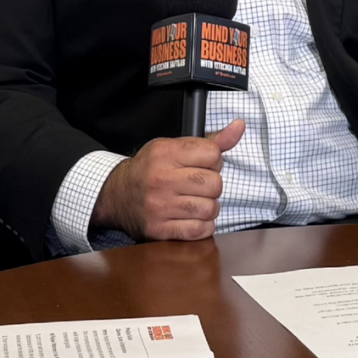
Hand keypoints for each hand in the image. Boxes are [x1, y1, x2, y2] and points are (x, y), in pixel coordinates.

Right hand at [91, 119, 243, 240]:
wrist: (117, 195)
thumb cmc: (150, 169)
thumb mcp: (174, 147)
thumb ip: (210, 141)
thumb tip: (239, 127)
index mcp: (165, 153)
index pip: (213, 154)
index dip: (215, 161)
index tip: (205, 165)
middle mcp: (161, 178)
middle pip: (214, 183)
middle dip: (213, 186)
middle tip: (200, 186)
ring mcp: (159, 206)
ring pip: (210, 209)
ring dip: (209, 208)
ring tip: (197, 202)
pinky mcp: (159, 229)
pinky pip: (199, 230)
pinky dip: (203, 226)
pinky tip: (193, 218)